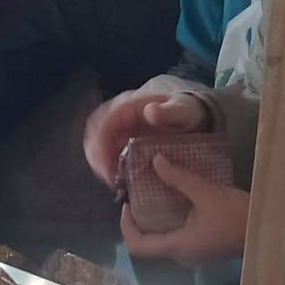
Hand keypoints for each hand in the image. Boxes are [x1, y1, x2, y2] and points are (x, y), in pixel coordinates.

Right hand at [83, 90, 209, 188]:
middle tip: (108, 176)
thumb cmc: (185, 113)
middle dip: (96, 155)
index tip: (106, 164)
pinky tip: (116, 176)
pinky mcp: (119, 137)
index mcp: (128, 105)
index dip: (100, 143)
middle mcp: (117, 114)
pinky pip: (104, 149)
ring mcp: (116, 126)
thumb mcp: (182, 111)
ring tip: (111, 179)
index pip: (104, 122)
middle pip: (94, 133)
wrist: (190, 114)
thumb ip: (168, 112)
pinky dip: (106, 163)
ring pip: (95, 142)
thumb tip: (150, 111)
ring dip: (99, 161)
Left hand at [121, 156, 250, 264]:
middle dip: (139, 222)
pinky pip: (178, 239)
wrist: (270, 231)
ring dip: (155, 222)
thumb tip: (155, 160)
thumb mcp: (207, 193)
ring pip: (163, 242)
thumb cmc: (238, 215)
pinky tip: (175, 204)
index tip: (126, 204)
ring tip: (154, 197)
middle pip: (148, 244)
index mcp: (178, 246)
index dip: (126, 226)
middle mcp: (182, 256)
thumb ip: (179, 178)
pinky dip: (170, 223)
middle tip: (138, 198)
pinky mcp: (204, 249)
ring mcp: (194, 254)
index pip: (138, 245)